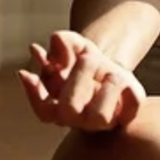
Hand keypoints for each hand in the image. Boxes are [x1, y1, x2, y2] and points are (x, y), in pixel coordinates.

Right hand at [18, 30, 144, 131]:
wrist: (114, 73)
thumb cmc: (88, 64)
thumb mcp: (76, 47)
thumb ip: (64, 42)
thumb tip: (55, 38)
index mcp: (59, 107)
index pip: (44, 110)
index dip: (35, 94)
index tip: (28, 72)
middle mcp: (78, 119)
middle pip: (69, 110)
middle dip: (77, 79)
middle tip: (88, 57)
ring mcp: (102, 121)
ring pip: (100, 116)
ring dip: (106, 89)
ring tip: (112, 73)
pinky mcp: (126, 117)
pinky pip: (130, 113)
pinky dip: (131, 97)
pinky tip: (127, 85)